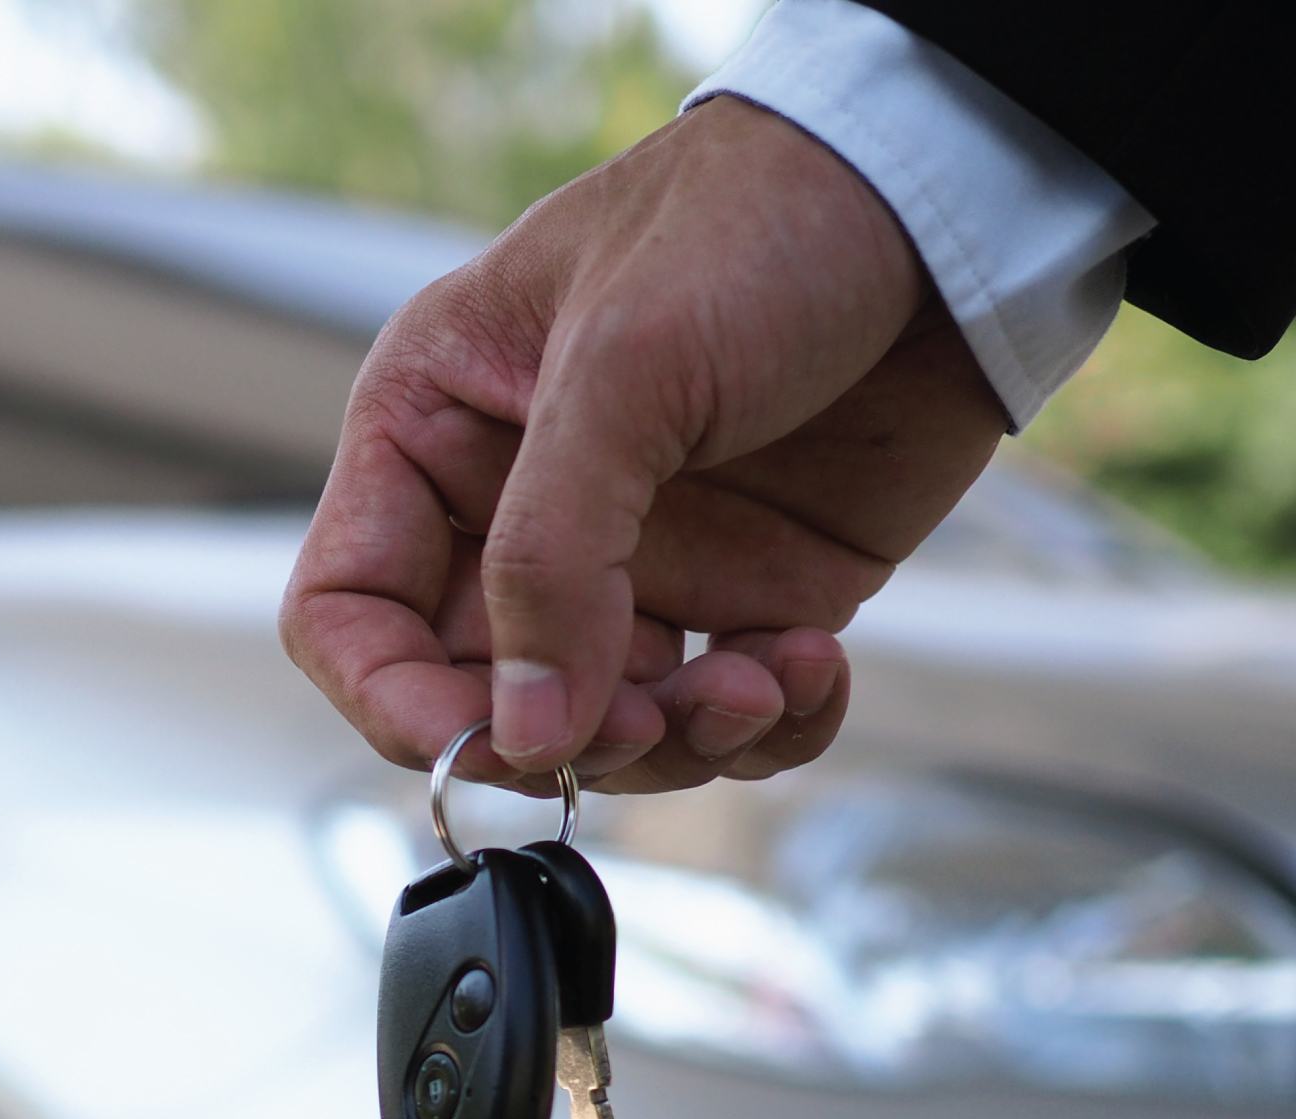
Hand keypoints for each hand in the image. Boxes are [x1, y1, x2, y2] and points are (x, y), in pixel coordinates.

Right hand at [282, 98, 1011, 791]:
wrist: (948, 201)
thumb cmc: (760, 220)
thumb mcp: (623, 370)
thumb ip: (549, 559)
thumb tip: (524, 734)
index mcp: (432, 430)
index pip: (348, 611)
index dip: (396, 699)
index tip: (491, 741)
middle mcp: (516, 511)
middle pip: (480, 699)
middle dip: (567, 735)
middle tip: (653, 717)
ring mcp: (633, 563)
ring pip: (607, 730)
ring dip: (682, 741)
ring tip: (762, 682)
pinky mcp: (746, 592)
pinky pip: (729, 715)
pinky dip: (774, 725)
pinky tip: (817, 663)